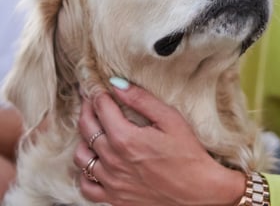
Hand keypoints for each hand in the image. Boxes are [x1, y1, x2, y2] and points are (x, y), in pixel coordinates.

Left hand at [73, 81, 244, 205]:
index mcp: (125, 138)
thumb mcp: (171, 120)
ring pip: (80, 156)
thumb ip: (142, 100)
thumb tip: (117, 84)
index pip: (101, 108)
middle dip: (87, 109)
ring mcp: (111, 181)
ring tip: (92, 130)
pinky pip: (86, 186)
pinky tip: (95, 162)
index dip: (97, 94)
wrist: (199, 191)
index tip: (96, 87)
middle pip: (87, 128)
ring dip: (83, 139)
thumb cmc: (189, 155)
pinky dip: (85, 173)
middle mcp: (112, 160)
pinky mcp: (114, 198)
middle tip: (90, 100)